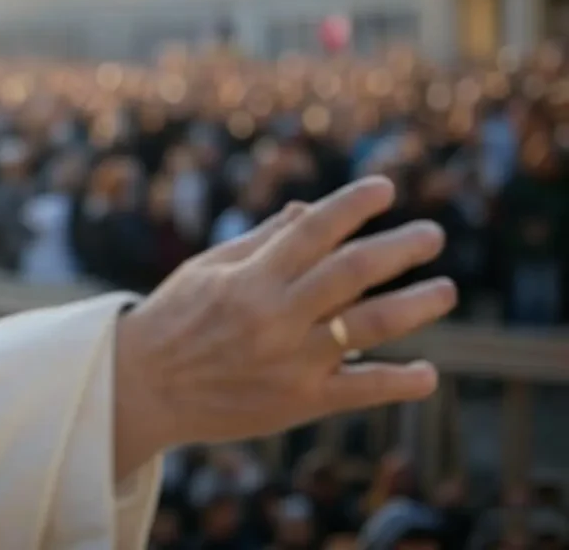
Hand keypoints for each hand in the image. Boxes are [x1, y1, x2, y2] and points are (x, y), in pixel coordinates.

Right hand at [114, 176, 453, 471]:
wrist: (144, 388)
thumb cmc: (174, 318)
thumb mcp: (208, 268)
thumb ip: (262, 240)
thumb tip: (309, 209)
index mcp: (251, 277)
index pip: (312, 230)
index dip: (352, 205)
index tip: (386, 187)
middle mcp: (274, 315)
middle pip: (352, 272)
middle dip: (399, 248)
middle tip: (433, 234)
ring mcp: (290, 360)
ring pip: (368, 327)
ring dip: (415, 306)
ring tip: (446, 290)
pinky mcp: (298, 402)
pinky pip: (358, 391)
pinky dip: (398, 382)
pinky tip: (428, 375)